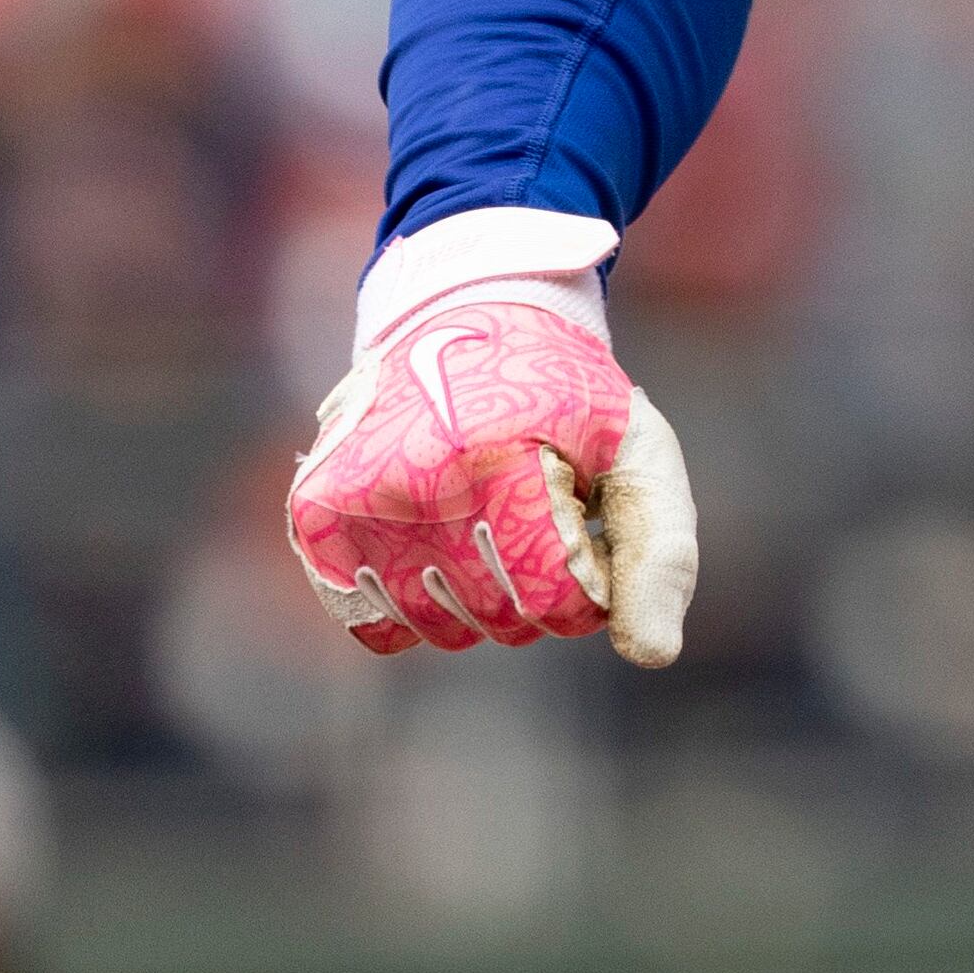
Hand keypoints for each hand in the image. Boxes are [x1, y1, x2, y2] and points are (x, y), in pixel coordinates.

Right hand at [286, 288, 697, 666]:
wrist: (466, 317)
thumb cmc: (565, 396)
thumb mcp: (637, 448)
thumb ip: (659, 550)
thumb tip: (655, 656)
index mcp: (500, 457)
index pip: (553, 597)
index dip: (589, 588)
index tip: (591, 538)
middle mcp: (412, 481)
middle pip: (497, 619)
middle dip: (540, 589)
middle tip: (540, 515)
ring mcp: (353, 500)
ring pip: (436, 626)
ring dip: (479, 597)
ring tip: (489, 515)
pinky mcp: (314, 514)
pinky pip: (374, 621)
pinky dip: (418, 600)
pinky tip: (441, 540)